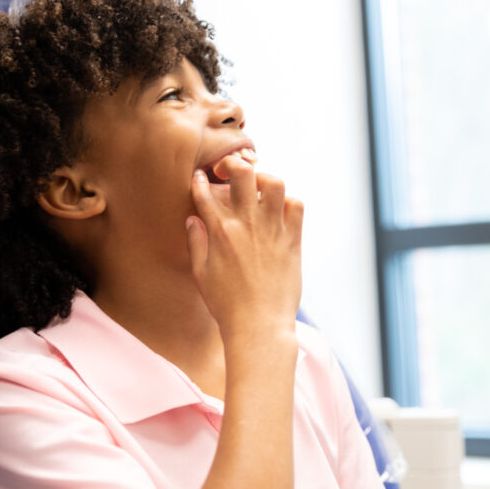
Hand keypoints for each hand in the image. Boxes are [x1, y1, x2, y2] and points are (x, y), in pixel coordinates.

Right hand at [185, 155, 303, 341]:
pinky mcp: (293, 240)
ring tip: (259, 189)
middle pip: (242, 173)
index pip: (205, 192)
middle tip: (232, 172)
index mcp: (220, 232)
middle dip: (234, 164)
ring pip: (274, 182)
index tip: (201, 178)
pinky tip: (279, 212)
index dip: (200, 180)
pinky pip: (296, 206)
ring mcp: (273, 230)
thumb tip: (193, 218)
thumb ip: (196, 242)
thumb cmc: (226, 304)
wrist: (259, 325)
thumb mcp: (201, 274)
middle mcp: (247, 224)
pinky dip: (288, 202)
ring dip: (265, 179)